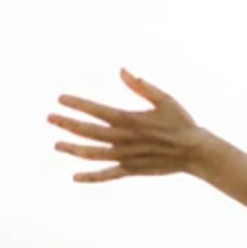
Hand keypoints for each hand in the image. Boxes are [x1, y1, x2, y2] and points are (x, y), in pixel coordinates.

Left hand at [49, 68, 214, 182]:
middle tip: (50, 117)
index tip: (61, 99)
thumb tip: (122, 70)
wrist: (196, 153)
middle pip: (88, 132)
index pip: (96, 110)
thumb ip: (141, 86)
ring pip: (92, 154)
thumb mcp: (164, 99)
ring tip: (57, 144)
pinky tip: (76, 177)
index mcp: (129, 120)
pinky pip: (107, 175)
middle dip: (67, 124)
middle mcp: (123, 139)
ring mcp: (126, 157)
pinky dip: (90, 177)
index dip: (77, 104)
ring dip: (73, 149)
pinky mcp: (131, 170)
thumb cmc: (182, 123)